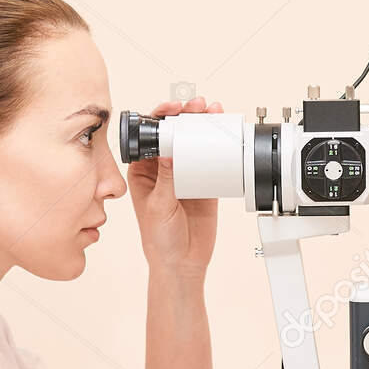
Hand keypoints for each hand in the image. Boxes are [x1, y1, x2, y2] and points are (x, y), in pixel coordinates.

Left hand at [127, 95, 222, 280]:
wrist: (182, 262)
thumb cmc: (159, 239)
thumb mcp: (159, 206)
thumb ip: (166, 179)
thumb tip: (169, 152)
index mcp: (144, 171)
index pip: (151, 136)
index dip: (161, 118)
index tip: (173, 109)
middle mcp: (164, 169)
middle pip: (175, 134)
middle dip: (186, 116)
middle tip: (197, 106)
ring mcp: (185, 175)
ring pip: (194, 142)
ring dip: (203, 125)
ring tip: (213, 112)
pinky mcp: (205, 184)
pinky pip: (212, 159)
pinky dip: (219, 146)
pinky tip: (225, 134)